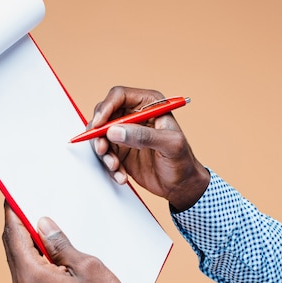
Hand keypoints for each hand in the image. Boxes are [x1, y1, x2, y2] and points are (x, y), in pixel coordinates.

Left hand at [2, 204, 134, 282]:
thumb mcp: (87, 266)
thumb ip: (60, 244)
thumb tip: (42, 225)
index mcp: (31, 277)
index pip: (14, 236)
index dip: (12, 213)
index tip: (11, 196)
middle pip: (12, 249)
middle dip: (17, 226)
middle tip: (25, 205)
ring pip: (20, 264)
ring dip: (26, 244)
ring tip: (41, 226)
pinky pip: (28, 278)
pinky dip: (33, 261)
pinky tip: (49, 254)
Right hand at [91, 86, 209, 211]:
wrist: (182, 186)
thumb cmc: (182, 162)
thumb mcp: (169, 145)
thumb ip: (143, 136)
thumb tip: (115, 130)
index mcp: (150, 104)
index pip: (119, 96)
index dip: (106, 108)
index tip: (99, 125)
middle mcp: (134, 116)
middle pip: (104, 114)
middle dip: (99, 133)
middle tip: (102, 149)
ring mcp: (126, 134)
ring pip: (101, 136)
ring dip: (104, 153)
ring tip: (115, 166)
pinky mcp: (120, 151)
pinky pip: (105, 155)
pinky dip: (109, 166)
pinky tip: (121, 175)